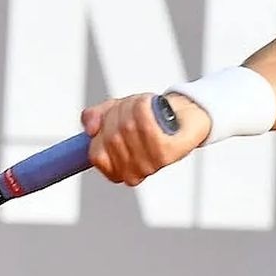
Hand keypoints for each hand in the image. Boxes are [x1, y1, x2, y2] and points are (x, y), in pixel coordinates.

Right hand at [81, 93, 211, 185]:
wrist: (185, 114)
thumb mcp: (115, 113)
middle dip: (117, 114)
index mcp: (120, 170)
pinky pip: (147, 126)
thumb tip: (90, 127)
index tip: (108, 119)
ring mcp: (154, 164)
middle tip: (128, 105)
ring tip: (140, 104)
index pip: (97, 156)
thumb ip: (95, 117)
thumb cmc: (149, 116)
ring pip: (127, 128)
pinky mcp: (169, 152)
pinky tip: (149, 103)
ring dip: (131, 108)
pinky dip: (144, 108)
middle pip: (112, 138)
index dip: (99, 133)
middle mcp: (136, 172)